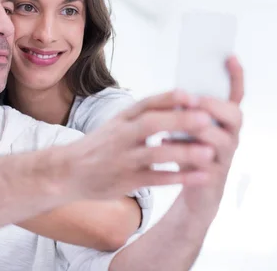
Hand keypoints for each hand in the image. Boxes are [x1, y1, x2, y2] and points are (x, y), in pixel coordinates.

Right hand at [68, 89, 218, 200]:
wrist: (67, 172)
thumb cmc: (99, 146)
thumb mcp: (116, 124)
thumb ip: (143, 114)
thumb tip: (180, 100)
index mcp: (121, 119)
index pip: (145, 104)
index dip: (167, 99)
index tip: (190, 94)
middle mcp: (121, 136)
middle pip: (151, 125)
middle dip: (178, 121)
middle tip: (206, 119)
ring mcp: (123, 160)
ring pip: (155, 154)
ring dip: (182, 153)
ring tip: (209, 152)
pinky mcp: (126, 181)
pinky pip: (156, 180)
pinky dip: (179, 178)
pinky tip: (200, 176)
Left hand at [176, 56, 243, 220]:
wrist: (196, 190)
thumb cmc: (190, 151)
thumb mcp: (189, 126)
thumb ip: (188, 109)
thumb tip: (176, 88)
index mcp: (225, 120)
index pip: (237, 95)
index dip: (236, 76)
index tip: (230, 56)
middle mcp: (232, 136)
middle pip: (235, 115)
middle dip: (212, 105)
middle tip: (193, 100)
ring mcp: (226, 156)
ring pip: (221, 139)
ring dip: (199, 128)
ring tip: (178, 120)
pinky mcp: (214, 175)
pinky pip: (205, 161)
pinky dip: (185, 150)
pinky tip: (165, 141)